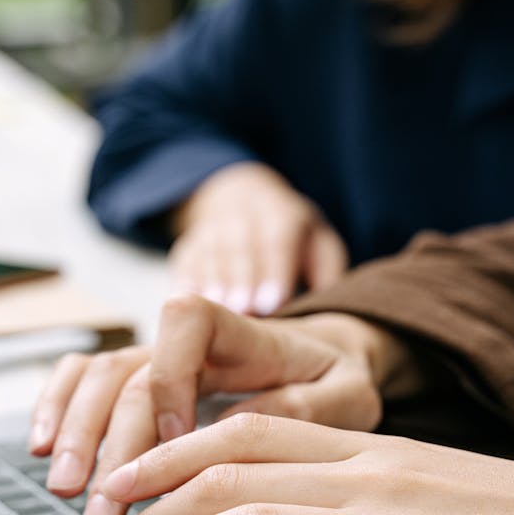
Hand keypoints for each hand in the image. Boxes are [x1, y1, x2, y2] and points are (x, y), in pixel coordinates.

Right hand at [30, 297, 422, 514]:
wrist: (320, 365)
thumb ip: (305, 406)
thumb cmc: (334, 383)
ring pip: (98, 379)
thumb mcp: (347, 394)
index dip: (171, 379)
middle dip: (110, 445)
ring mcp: (157, 359)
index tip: (176, 441)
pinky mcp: (140, 381)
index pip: (186, 321)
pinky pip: (83, 378)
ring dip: (75, 435)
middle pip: (132, 373)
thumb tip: (240, 426)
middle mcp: (188, 341)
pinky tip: (38, 448)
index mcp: (241, 330)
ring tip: (65, 493)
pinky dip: (56, 407)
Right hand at [169, 162, 348, 314]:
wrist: (242, 199)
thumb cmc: (293, 240)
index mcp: (282, 214)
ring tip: (215, 315)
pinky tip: (188, 312)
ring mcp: (211, 228)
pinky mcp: (188, 246)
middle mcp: (244, 214)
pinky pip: (184, 264)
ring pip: (209, 252)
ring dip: (211, 284)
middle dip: (241, 278)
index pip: (278, 239)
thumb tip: (329, 315)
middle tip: (243, 311)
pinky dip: (185, 287)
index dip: (275, 270)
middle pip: (240, 245)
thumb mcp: (319, 246)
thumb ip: (325, 276)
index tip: (273, 304)